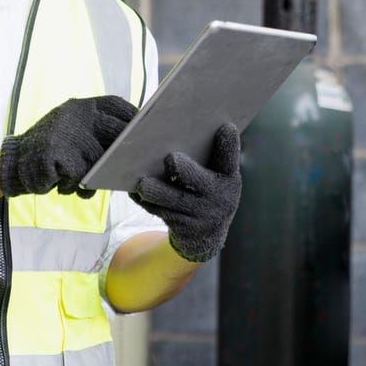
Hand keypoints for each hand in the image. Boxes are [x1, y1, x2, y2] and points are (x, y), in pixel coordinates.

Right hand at [0, 95, 136, 198]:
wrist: (14, 164)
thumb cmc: (52, 152)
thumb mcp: (73, 131)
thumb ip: (97, 132)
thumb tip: (135, 142)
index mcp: (81, 107)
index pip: (116, 105)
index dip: (133, 118)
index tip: (147, 132)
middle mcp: (75, 114)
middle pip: (116, 133)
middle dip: (122, 154)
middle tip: (124, 168)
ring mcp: (67, 132)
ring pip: (99, 161)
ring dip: (93, 178)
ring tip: (80, 182)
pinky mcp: (57, 151)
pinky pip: (81, 176)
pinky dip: (75, 186)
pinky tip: (63, 185)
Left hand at [133, 123, 241, 262]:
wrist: (207, 238)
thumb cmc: (207, 193)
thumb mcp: (214, 178)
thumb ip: (206, 158)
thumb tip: (171, 134)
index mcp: (229, 177)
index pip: (230, 158)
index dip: (229, 144)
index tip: (225, 127)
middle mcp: (219, 197)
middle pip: (197, 179)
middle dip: (183, 169)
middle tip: (171, 158)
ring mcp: (202, 216)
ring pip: (174, 200)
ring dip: (156, 191)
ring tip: (142, 184)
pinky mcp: (184, 229)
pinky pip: (161, 213)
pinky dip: (146, 202)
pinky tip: (135, 193)